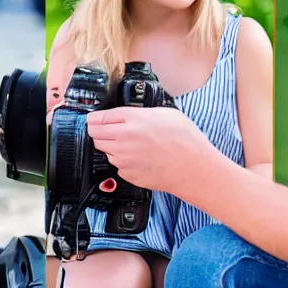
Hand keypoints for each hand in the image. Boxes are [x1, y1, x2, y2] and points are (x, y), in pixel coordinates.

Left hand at [87, 106, 210, 194]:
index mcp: (133, 119)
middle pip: (95, 134)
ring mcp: (123, 159)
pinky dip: (124, 160)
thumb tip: (127, 116)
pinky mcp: (126, 174)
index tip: (94, 118)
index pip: (99, 117)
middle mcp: (123, 139)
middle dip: (99, 131)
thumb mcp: (165, 113)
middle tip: (110, 129)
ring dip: (112, 146)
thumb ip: (141, 113)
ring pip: (104, 150)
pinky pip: (117, 164)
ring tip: (133, 144)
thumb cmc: (185, 140)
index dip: (95, 118)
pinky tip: (140, 157)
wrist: (192, 167)